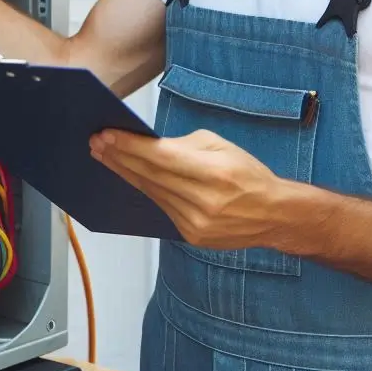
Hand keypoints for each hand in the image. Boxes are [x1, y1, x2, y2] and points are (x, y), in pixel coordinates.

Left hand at [89, 128, 292, 248]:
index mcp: (215, 173)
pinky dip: (144, 190)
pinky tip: (128, 176)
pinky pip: (160, 208)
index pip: (161, 158)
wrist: (274, 215)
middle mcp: (204, 202)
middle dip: (119, 157)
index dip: (131, 146)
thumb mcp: (221, 146)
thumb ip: (183, 145)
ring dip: (125, 173)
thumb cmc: (249, 175)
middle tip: (96, 143)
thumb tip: (149, 146)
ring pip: (150, 193)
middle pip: (150, 176)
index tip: (107, 134)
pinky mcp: (191, 236)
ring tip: (104, 156)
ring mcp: (196, 223)